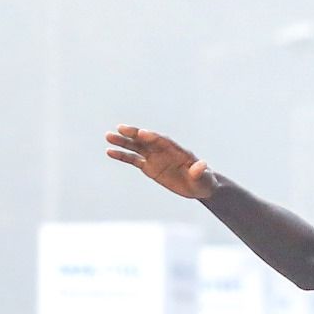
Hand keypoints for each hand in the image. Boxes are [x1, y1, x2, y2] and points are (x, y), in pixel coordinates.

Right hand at [105, 126, 221, 199]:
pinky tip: (110, 152)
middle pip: (147, 140)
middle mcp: (164, 151)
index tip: (141, 133)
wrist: (198, 186)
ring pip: (136, 147)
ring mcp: (155, 157)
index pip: (163, 141)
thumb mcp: (204, 178)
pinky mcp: (149, 167)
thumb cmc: (204, 180)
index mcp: (177, 150)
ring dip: (123, 142)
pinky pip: (133, 160)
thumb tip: (199, 166)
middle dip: (134, 134)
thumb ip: (200, 171)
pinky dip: (122, 156)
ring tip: (108, 137)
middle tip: (120, 128)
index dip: (152, 137)